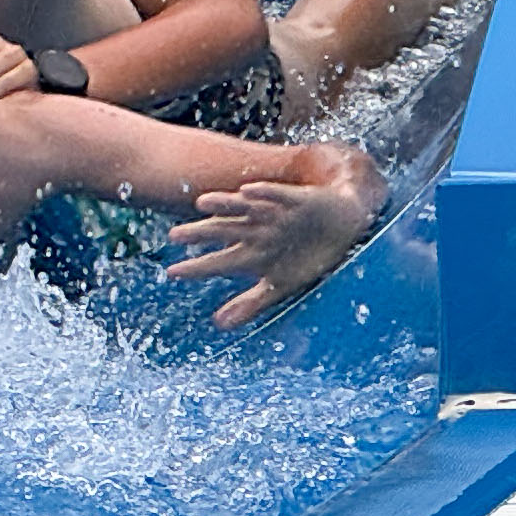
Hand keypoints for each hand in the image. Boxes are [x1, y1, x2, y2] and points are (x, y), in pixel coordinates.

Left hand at [165, 147, 385, 328]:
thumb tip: (219, 325)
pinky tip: (248, 190)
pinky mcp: (296, 199)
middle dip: (200, 234)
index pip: (219, 261)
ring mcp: (273, 213)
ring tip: (202, 203)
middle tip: (174, 236)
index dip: (197, 267)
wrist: (344, 226)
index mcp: (252, 252)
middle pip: (223, 230)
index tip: (172, 274)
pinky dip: (264, 192)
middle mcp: (257, 229)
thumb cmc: (307, 255)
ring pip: (243, 208)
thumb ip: (251, 303)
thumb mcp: (281, 285)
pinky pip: (277, 194)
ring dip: (224, 204)